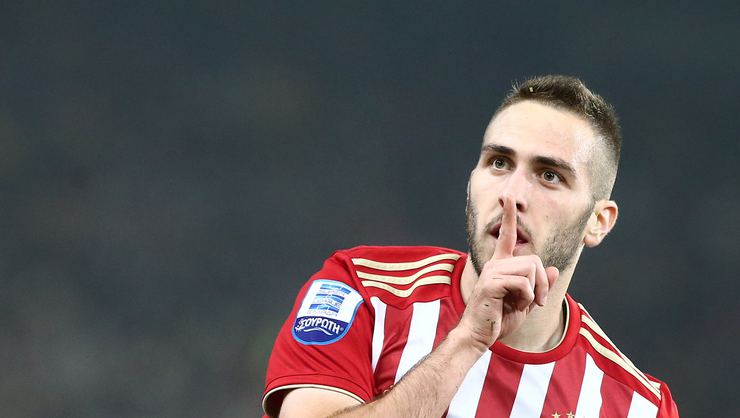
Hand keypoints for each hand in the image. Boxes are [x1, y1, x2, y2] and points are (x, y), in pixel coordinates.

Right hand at [458, 197, 558, 350]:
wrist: (478, 335)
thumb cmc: (498, 320)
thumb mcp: (525, 303)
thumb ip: (539, 286)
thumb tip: (555, 269)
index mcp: (500, 265)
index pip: (506, 236)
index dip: (508, 216)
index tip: (508, 198)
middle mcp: (495, 264)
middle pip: (534, 260)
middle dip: (543, 283)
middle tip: (538, 302)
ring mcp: (492, 272)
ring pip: (530, 270)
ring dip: (535, 292)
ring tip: (522, 304)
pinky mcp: (491, 283)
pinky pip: (523, 283)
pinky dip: (527, 297)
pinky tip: (515, 306)